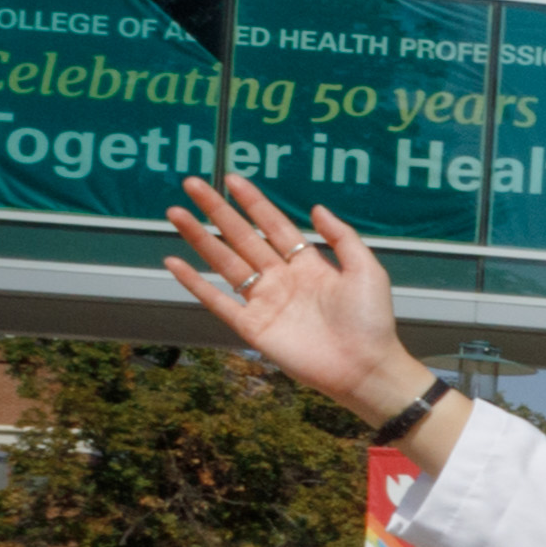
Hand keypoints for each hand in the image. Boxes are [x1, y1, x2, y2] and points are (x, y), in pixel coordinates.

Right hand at [160, 174, 428, 430]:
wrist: (366, 367)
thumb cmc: (371, 320)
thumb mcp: (366, 270)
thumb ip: (342, 238)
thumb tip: (316, 207)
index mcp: (308, 264)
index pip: (274, 225)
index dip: (253, 202)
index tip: (232, 179)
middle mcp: (281, 278)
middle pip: (242, 237)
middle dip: (217, 211)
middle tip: (191, 184)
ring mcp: (264, 302)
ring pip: (224, 262)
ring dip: (199, 238)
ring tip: (175, 213)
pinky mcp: (252, 327)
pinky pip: (218, 301)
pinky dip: (194, 283)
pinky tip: (174, 262)